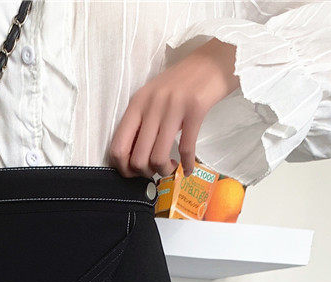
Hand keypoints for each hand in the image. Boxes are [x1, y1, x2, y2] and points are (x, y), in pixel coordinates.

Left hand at [108, 38, 238, 178]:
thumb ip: (142, 122)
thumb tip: (134, 157)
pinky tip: (188, 169)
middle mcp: (151, 105)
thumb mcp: (154, 97)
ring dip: (165, 170)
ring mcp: (173, 107)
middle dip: (147, 173)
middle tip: (156, 170)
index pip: (117, 147)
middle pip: (138, 158)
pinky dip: (187, 165)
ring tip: (171, 167)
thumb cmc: (182, 82)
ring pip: (158, 157)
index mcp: (137, 103)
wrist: (213, 60)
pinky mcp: (195, 109)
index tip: (135, 172)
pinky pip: (186, 148)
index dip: (124, 168)